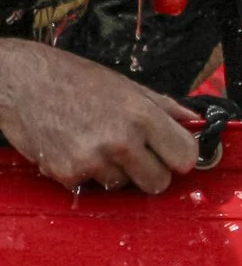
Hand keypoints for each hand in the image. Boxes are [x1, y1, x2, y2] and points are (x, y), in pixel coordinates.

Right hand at [0, 41, 200, 192]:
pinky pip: (90, 185)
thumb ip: (164, 106)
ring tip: (98, 143)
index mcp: (142, 116)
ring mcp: (93, 161)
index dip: (181, 156)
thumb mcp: (127, 86)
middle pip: (158, 182)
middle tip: (138, 156)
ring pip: (122, 185)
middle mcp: (121, 141)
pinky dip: (86, 172)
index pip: (185, 156)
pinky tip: (76, 147)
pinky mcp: (66, 174)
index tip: (173, 153)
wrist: (23, 84)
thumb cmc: (75, 80)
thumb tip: (193, 119)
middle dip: (152, 172)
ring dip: (116, 171)